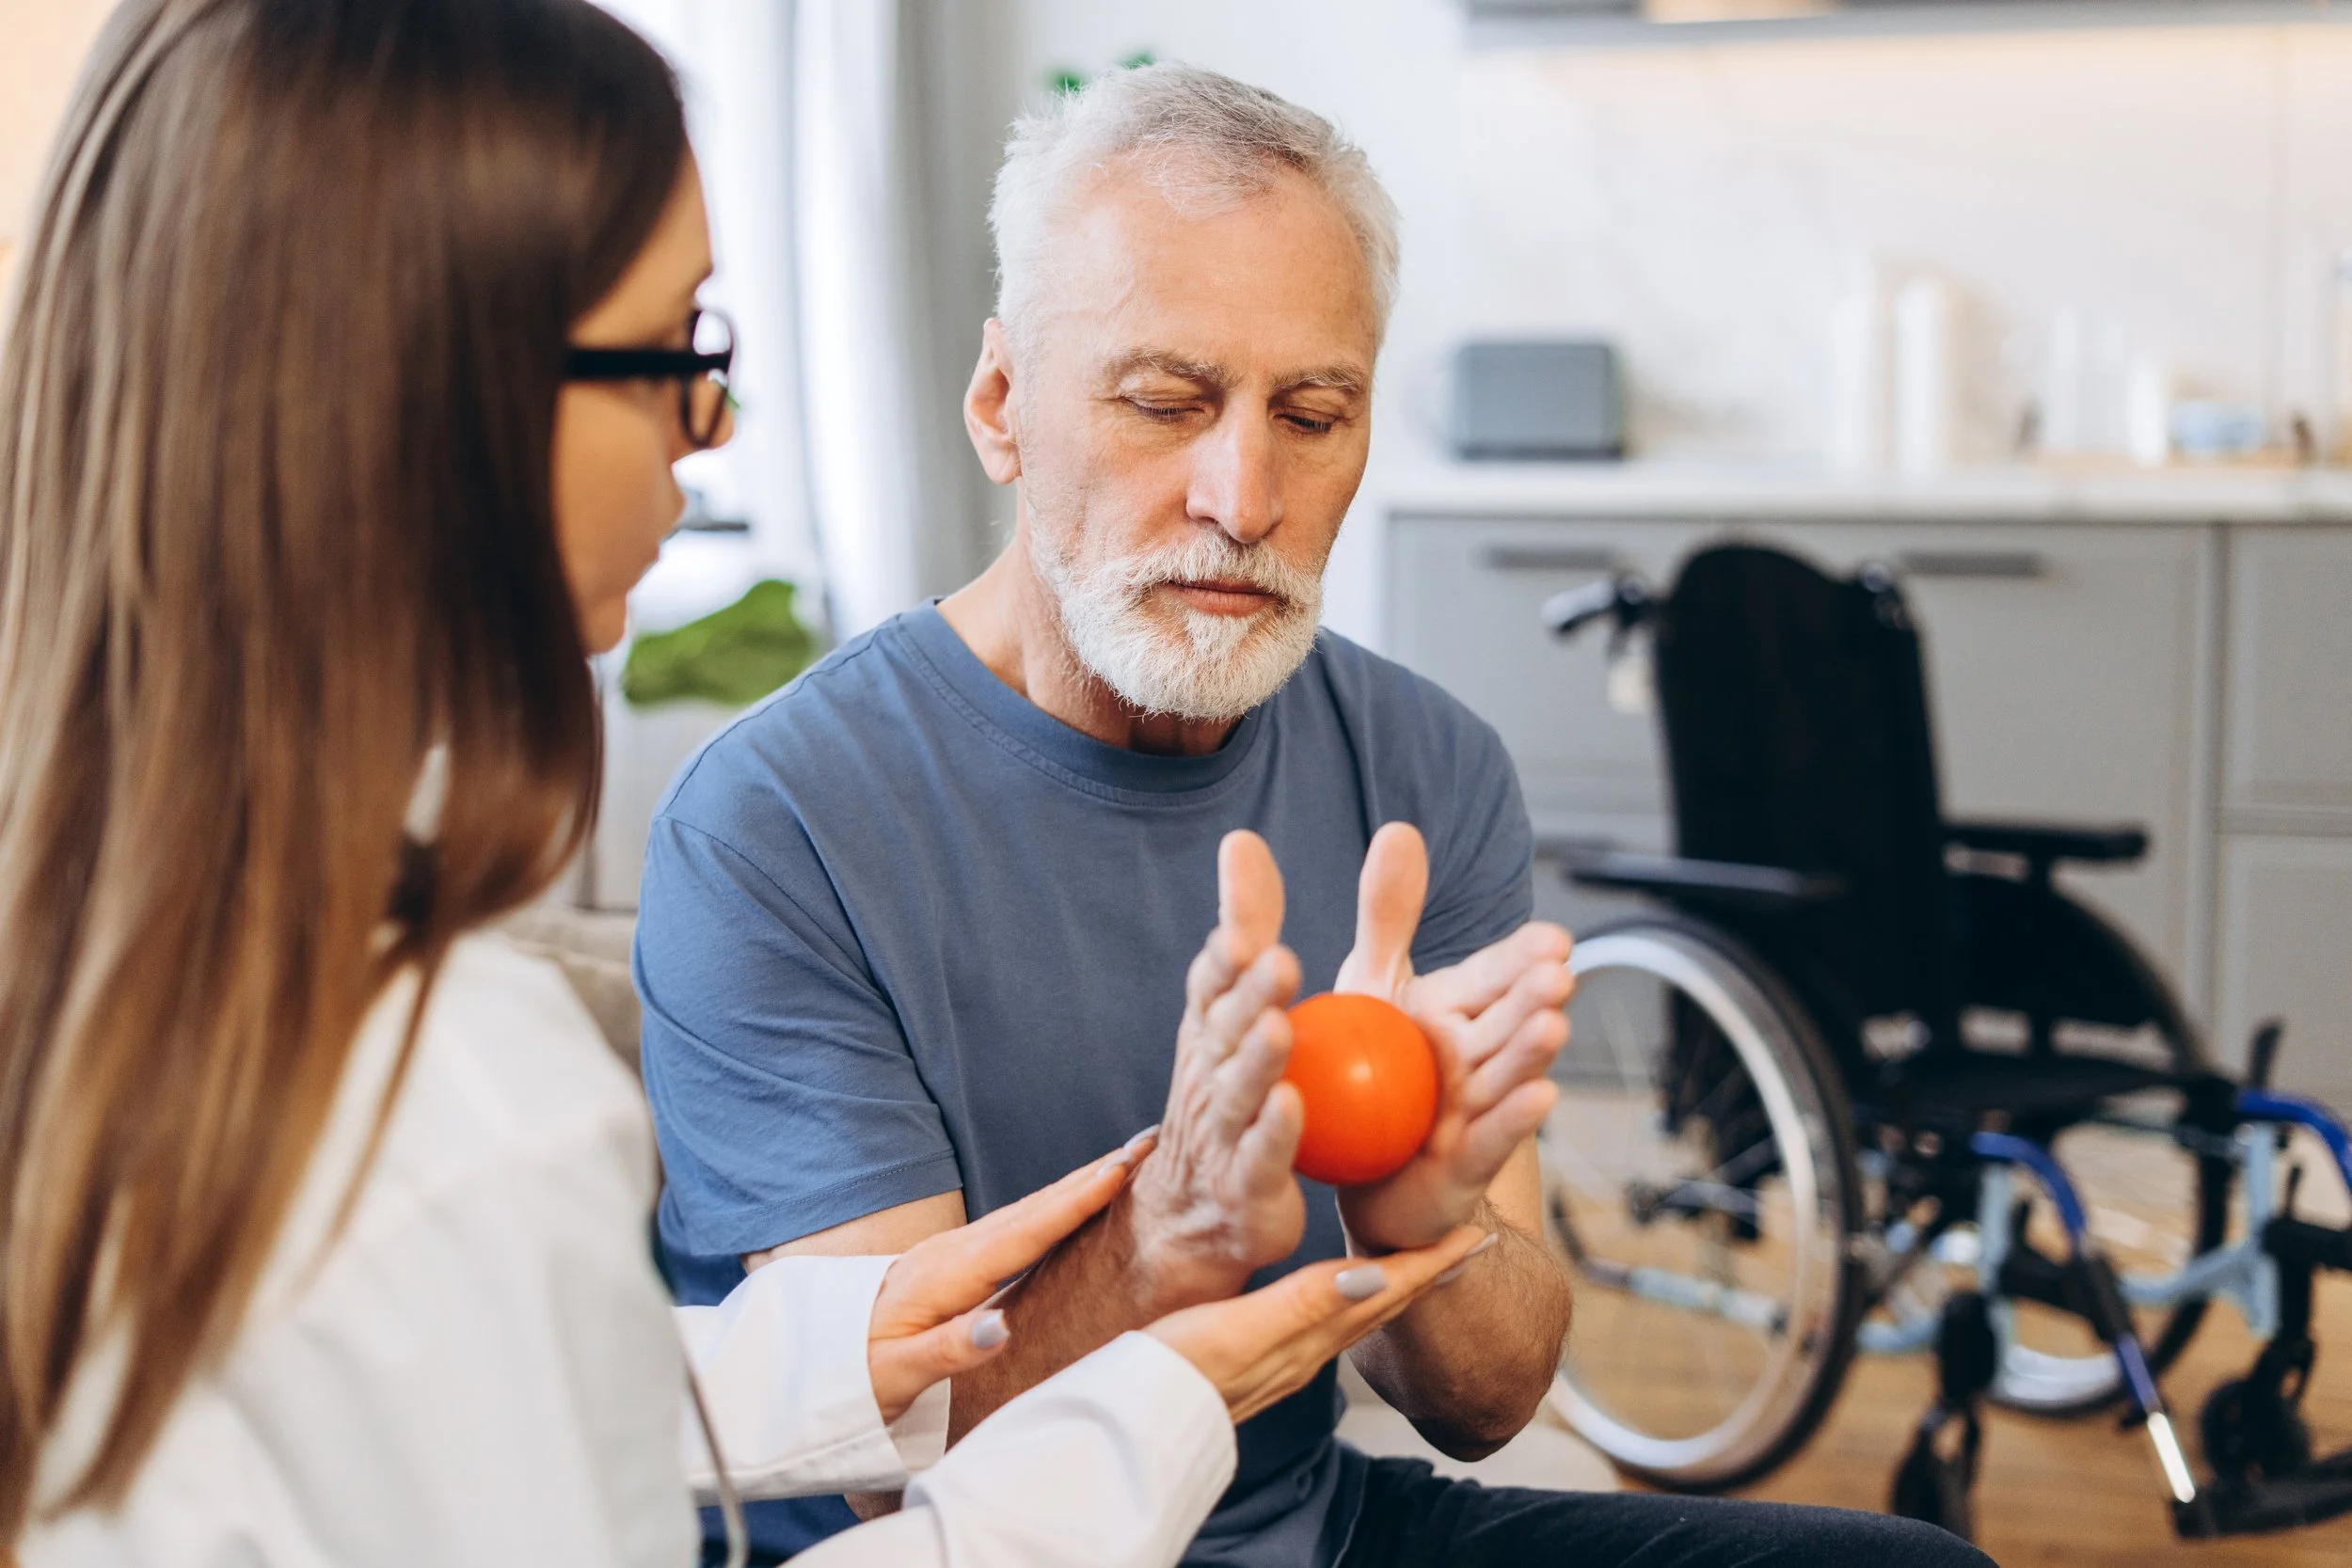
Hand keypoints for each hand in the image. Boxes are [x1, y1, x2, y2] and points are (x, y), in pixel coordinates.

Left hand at [865, 1134, 1153, 1421]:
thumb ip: (948, 1350)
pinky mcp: (953, 1259)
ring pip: (1028, 1209)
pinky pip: (1017, 1224)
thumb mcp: (892, 1375)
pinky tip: (1075, 1200)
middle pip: (1034, 1206)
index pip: (1024, 1232)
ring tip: (1127, 1161)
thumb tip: (1000, 1327)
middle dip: (1092, 1173)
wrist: (810, 1357)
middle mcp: (953, 1251)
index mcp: (945, 1275)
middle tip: (1148, 1143)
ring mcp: (953, 1250)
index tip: (1121, 1167)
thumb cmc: (852, 1374)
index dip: (1076, 1199)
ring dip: (1078, 1183)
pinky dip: (1054, 1204)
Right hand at [1125, 831, 1307, 1307]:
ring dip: (1258, 1060)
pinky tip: (1293, 1108)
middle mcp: (1209, 1076)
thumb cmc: (1228, 1096)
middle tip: (1280, 959)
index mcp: (1208, 1032)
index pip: (1209, 987)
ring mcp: (1224, 1134)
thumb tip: (1240, 839)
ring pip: (1240, 1092)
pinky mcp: (1248, 1187)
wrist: (1194, 1215)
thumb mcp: (1233, 1008)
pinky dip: (1274, 1134)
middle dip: (1249, 995)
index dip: (1222, 962)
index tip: (1239, 933)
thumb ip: (1247, 927)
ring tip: (1280, 1027)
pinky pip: (1261, 1159)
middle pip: (1226, 1031)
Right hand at [1147, 1224, 1492, 1422]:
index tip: (1474, 1234)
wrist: (1130, 1422)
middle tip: (1466, 1242)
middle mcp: (1305, 1349)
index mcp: (1307, 1335)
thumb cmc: (1173, 1372)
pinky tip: (1340, 1292)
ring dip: (1396, 1285)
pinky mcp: (1257, 1356)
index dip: (1430, 1262)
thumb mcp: (1239, 1330)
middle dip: (1427, 1271)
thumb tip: (1376, 1276)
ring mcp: (1283, 1356)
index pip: (1384, 1291)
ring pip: (1358, 1313)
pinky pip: (1326, 1321)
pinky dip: (1351, 1298)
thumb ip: (1305, 1305)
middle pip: (1382, 1303)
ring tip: (1421, 1263)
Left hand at [1332, 823, 1572, 1252]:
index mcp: (1457, 1010)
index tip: (1555, 937)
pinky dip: (1515, 1119)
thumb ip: (1389, 914)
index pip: (1495, 976)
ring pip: (1508, 1076)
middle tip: (1560, 973)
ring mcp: (1478, 1110)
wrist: (1360, 1173)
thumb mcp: (1369, 982)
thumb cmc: (1367, 1069)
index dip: (1522, 958)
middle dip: (1533, 997)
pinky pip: (1490, 1138)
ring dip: (1532, 1053)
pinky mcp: (1465, 1161)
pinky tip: (1542, 1097)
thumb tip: (1400, 828)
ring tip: (1554, 1026)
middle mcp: (1477, 1057)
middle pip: (1508, 1021)